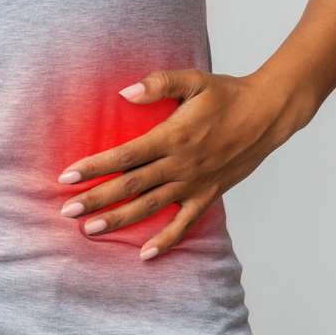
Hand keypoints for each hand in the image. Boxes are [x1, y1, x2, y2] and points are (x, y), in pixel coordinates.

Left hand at [57, 68, 307, 260]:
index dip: (94, 166)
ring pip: (150, 207)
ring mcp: (194, 183)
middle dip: (96, 199)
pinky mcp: (208, 195)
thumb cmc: (228, 94)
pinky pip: (185, 223)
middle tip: (66, 211)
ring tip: (89, 229)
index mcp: (172, 136)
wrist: (269, 114)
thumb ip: (159, 84)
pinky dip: (166, 240)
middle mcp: (180, 164)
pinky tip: (145, 255)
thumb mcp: (194, 80)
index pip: (125, 155)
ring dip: (119, 220)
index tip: (67, 176)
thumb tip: (125, 91)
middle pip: (131, 186)